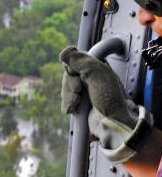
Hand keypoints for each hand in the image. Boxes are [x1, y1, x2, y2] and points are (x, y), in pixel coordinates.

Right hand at [60, 46, 151, 162]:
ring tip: (77, 105)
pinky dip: (68, 105)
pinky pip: (65, 100)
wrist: (112, 123)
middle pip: (67, 76)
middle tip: (79, 93)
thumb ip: (82, 62)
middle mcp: (89, 76)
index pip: (73, 60)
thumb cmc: (110, 99)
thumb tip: (64, 53)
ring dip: (68, 98)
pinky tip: (73, 109)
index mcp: (95, 66)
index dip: (71, 69)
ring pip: (65, 88)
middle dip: (70, 86)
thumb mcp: (98, 76)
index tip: (77, 77)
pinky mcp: (79, 103)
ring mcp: (83, 90)